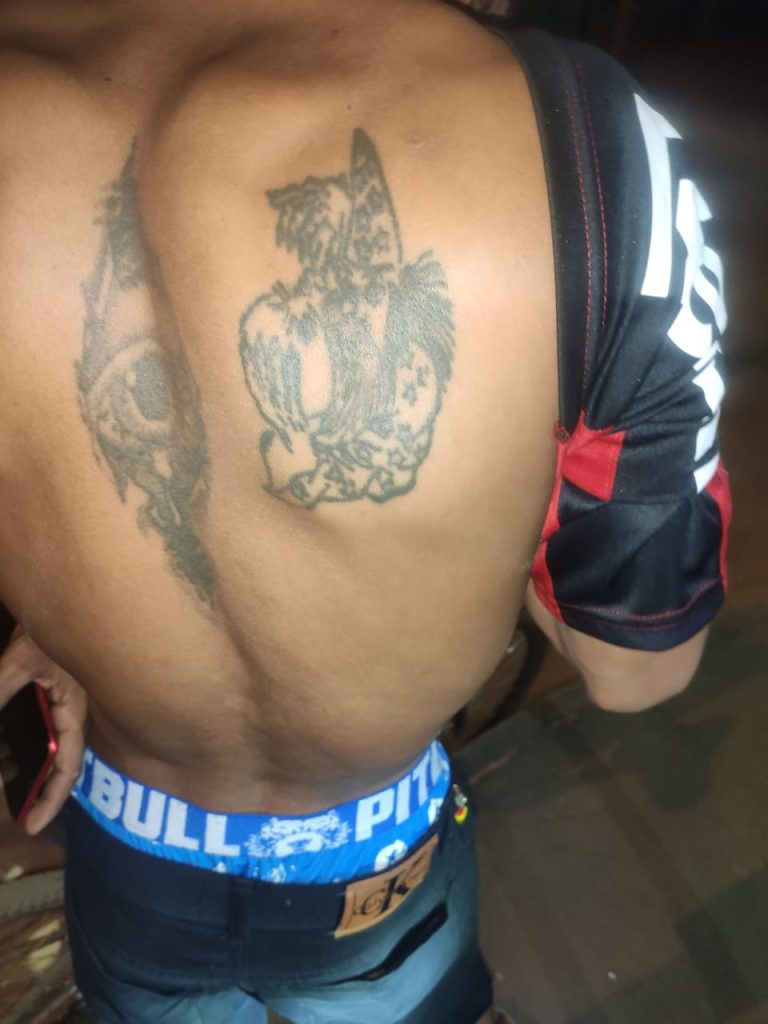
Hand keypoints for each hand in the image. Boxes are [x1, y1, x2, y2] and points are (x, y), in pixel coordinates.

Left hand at [0, 625, 87, 834]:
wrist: (76, 592)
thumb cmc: (61, 624)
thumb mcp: (22, 660)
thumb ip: (2, 691)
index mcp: (73, 710)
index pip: (67, 766)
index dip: (50, 799)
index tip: (32, 827)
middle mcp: (73, 711)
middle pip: (59, 761)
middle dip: (35, 787)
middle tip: (9, 805)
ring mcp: (66, 700)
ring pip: (48, 743)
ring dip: (25, 762)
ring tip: (2, 772)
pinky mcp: (56, 688)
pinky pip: (42, 725)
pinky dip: (22, 740)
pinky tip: (4, 742)